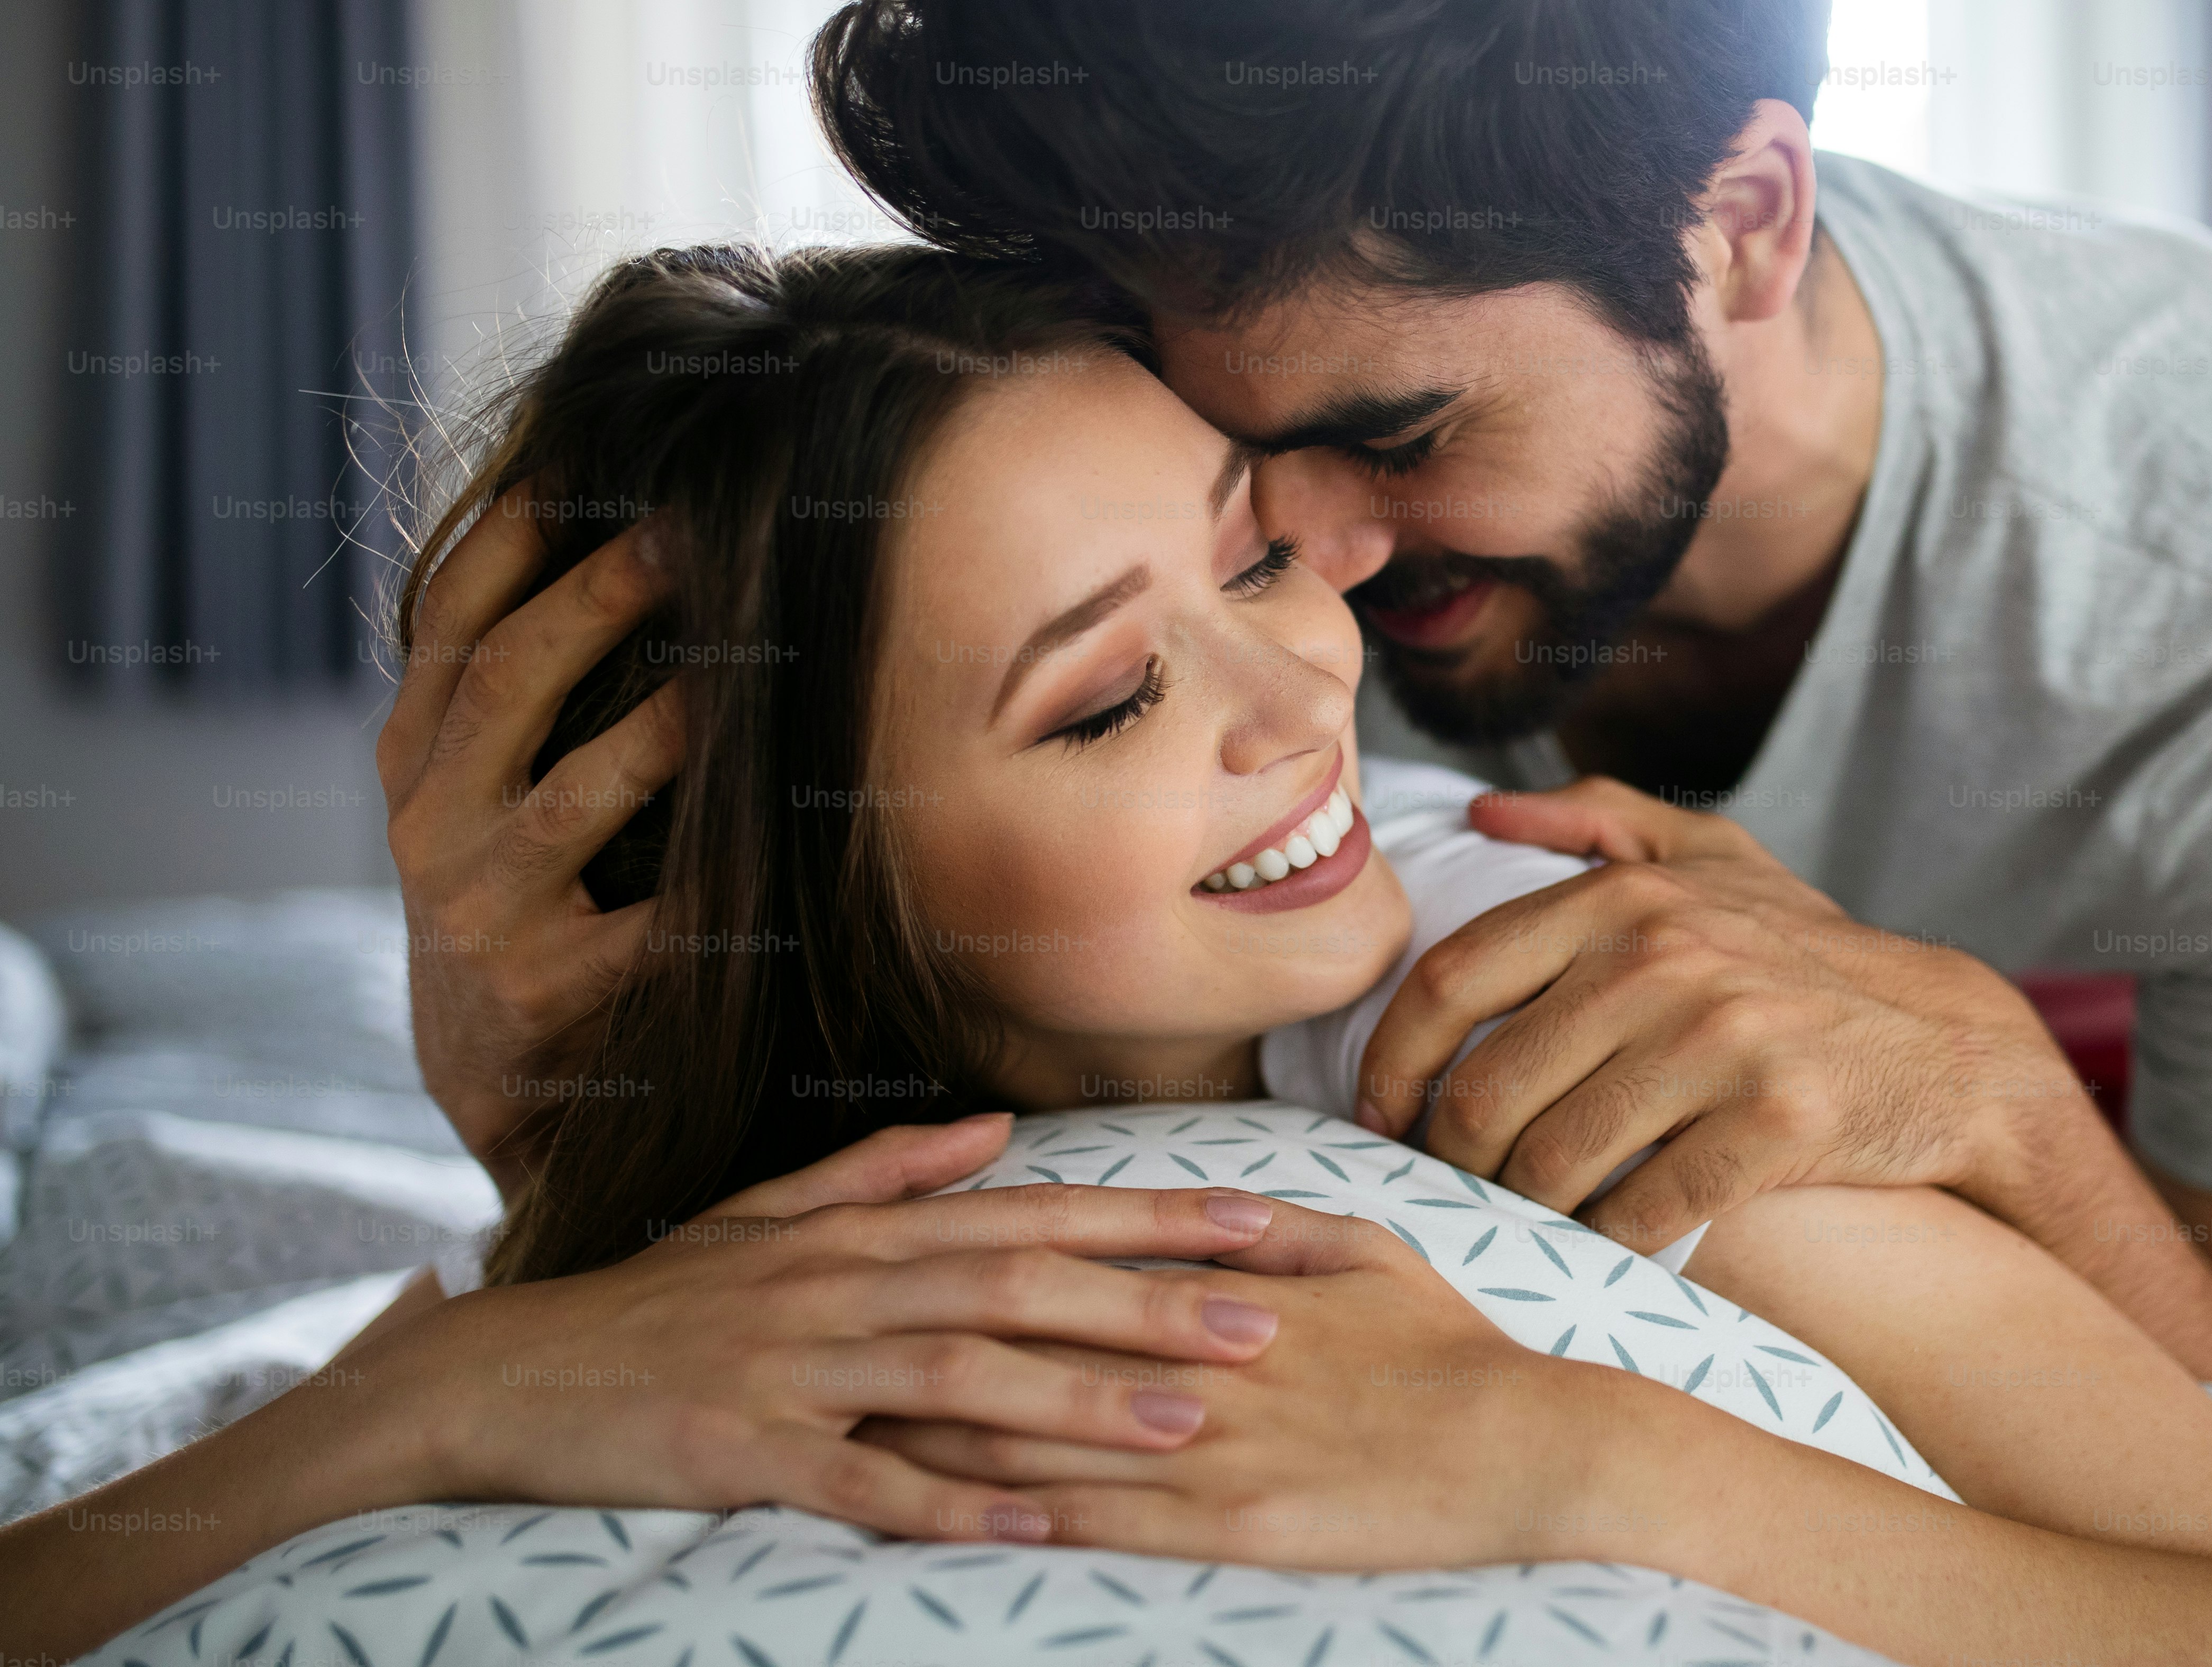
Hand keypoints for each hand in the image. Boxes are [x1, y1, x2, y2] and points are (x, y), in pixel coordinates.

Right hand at [339, 1117, 1290, 1541]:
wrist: (509, 1373)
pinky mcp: (746, 1451)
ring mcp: (796, 1367)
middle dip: (1149, 1302)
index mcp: (862, 1234)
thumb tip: (998, 1130)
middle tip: (1264, 1323)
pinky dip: (952, 1499)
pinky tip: (1035, 1520)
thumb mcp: (770, 1216)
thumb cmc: (658, 1302)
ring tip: (1186, 1422)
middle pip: (1021, 1281)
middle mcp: (843, 1285)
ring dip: (1079, 1399)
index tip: (1256, 1222)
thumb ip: (889, 1171)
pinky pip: (865, 1480)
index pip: (1036, 1212)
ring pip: (961, 1374)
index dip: (1150, 1216)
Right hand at [375, 488, 670, 1186]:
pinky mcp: (544, 995)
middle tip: (682, 532)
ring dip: (659, 732)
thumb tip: (611, 528)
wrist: (493, 1077)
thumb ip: (519, 689)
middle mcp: (431, 827)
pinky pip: (647, 928)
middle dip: (594, 601)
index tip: (576, 464)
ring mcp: (478, 913)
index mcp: (418, 759)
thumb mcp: (481, 791)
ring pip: (573, 801)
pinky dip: (714, 886)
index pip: (449, 623)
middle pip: (509, 683)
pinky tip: (778, 843)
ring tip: (735, 675)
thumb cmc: (518, 892)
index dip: (507, 541)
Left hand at [860, 1208, 1650, 1568]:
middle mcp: (1198, 1359)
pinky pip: (1099, 1524)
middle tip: (829, 1347)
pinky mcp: (1228, 1528)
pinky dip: (1013, 1521)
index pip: (1067, 1271)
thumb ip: (1270, 1225)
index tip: (890, 1267)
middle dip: (921, 1352)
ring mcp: (1210, 1447)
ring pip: (1043, 1438)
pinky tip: (945, 1523)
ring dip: (935, 1440)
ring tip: (845, 1433)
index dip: (969, 1270)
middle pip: (1028, 1350)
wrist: (1530, 1445)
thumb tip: (1196, 1202)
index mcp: (1223, 1290)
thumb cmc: (1451, 1349)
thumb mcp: (1367, 1252)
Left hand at [1357, 776, 2093, 1253]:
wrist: (1949, 1049)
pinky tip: (1601, 1241)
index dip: (1390, 1061)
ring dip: (1520, 1208)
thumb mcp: (1713, 856)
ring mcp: (1723, 1042)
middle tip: (1455, 1185)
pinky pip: (1638, 1211)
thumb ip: (1596, 819)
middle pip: (1488, 1089)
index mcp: (1625, 897)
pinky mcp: (1773, 1124)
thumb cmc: (1808, 956)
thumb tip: (1484, 810)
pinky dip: (1603, 1242)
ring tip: (1521, 1215)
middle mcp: (1665, 959)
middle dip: (1451, 1157)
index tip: (1381, 1112)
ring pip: (1551, 1161)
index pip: (1450, 981)